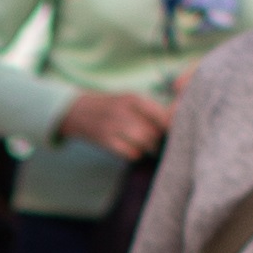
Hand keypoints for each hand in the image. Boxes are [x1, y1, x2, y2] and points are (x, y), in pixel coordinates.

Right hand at [58, 88, 173, 161]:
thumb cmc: (112, 106)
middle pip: (155, 132)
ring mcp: (113, 126)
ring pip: (145, 143)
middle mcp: (123, 110)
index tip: (174, 132)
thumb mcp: (129, 99)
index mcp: (133, 98)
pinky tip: (132, 149)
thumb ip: (152, 110)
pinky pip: (131, 153)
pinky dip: (136, 154)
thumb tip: (175, 125)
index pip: (162, 115)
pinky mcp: (105, 140)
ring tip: (148, 146)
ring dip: (149, 148)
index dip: (171, 127)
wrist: (78, 110)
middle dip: (160, 139)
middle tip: (160, 141)